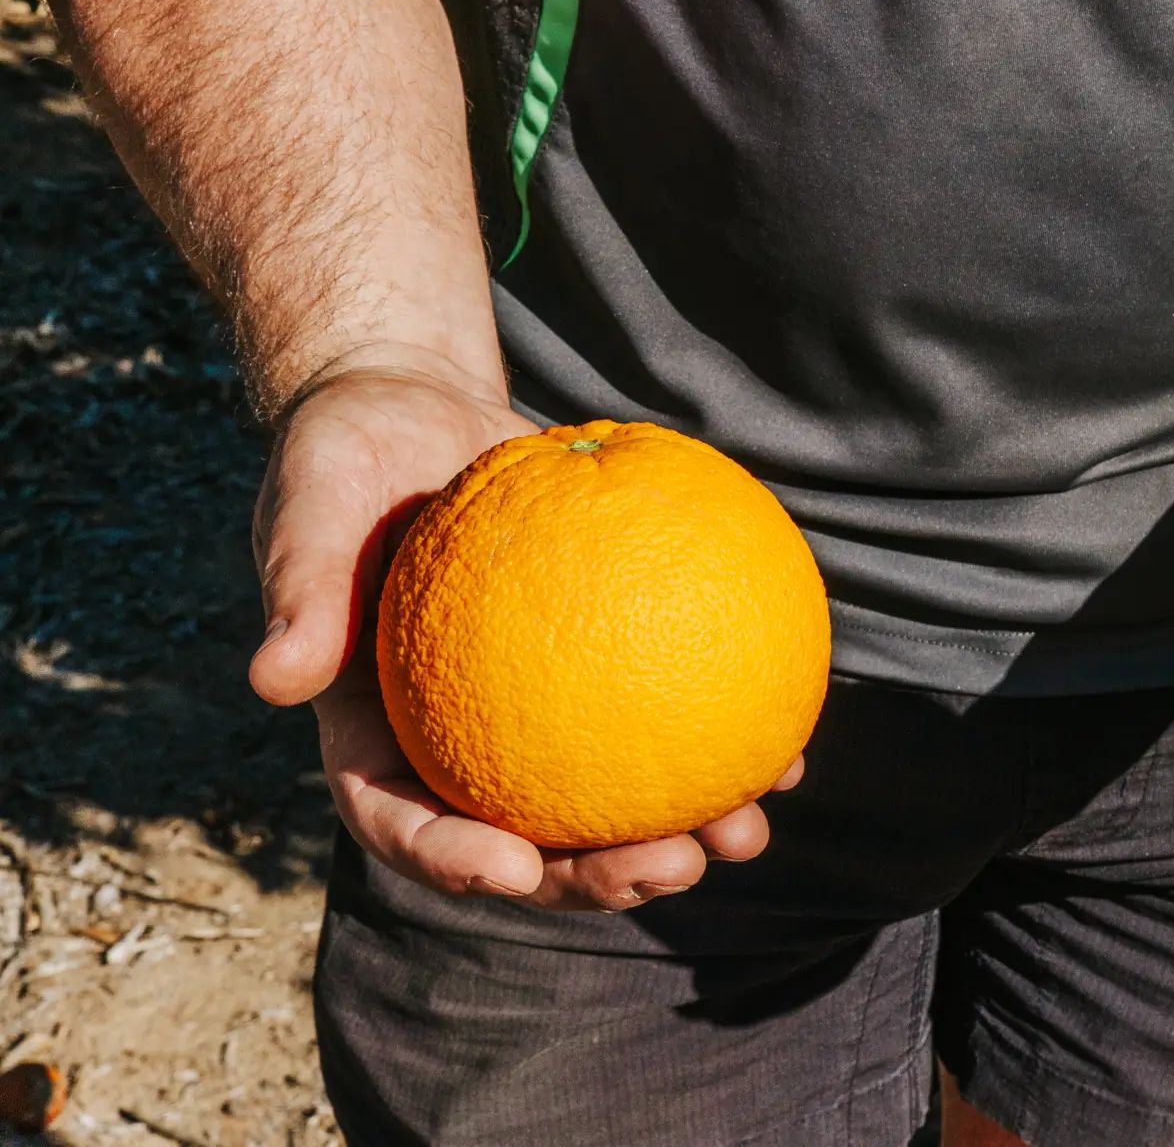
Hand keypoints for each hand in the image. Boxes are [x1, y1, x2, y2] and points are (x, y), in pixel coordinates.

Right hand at [249, 349, 797, 907]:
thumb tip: (274, 681)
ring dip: (680, 832)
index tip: (513, 870)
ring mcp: (534, 713)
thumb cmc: (346, 455)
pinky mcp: (599, 671)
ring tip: (748, 831)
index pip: (402, 819)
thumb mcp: (311, 503)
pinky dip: (718, 737)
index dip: (453, 861)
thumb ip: (299, 586)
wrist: (417, 409)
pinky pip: (662, 712)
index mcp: (376, 732)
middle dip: (598, 876)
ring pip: (607, 798)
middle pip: (525, 840)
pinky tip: (787, 751)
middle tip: (673, 866)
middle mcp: (457, 740)